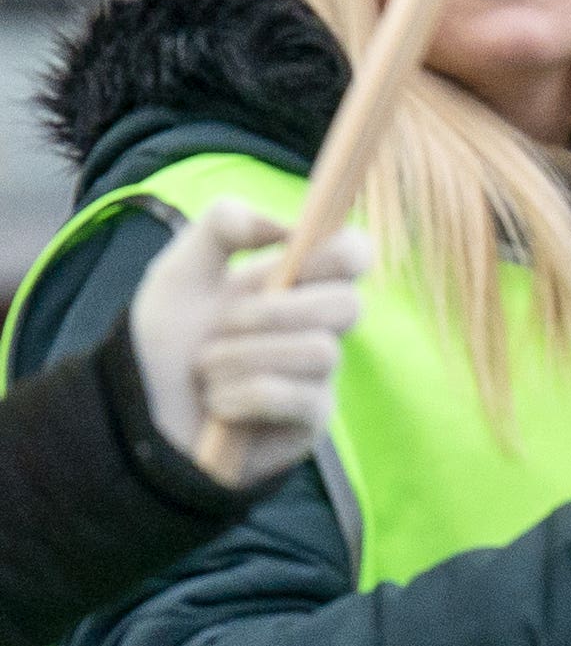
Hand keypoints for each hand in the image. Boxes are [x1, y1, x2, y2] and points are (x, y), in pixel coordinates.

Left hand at [129, 200, 371, 487]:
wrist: (141, 413)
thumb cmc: (166, 345)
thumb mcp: (179, 273)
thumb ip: (220, 226)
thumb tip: (286, 227)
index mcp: (293, 284)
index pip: (354, 254)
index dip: (343, 253)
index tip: (295, 265)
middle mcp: (316, 326)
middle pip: (348, 304)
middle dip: (276, 313)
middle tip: (225, 326)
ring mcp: (319, 375)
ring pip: (319, 351)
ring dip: (243, 358)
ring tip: (206, 372)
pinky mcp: (311, 419)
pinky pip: (292, 396)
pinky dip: (242, 396)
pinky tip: (218, 405)